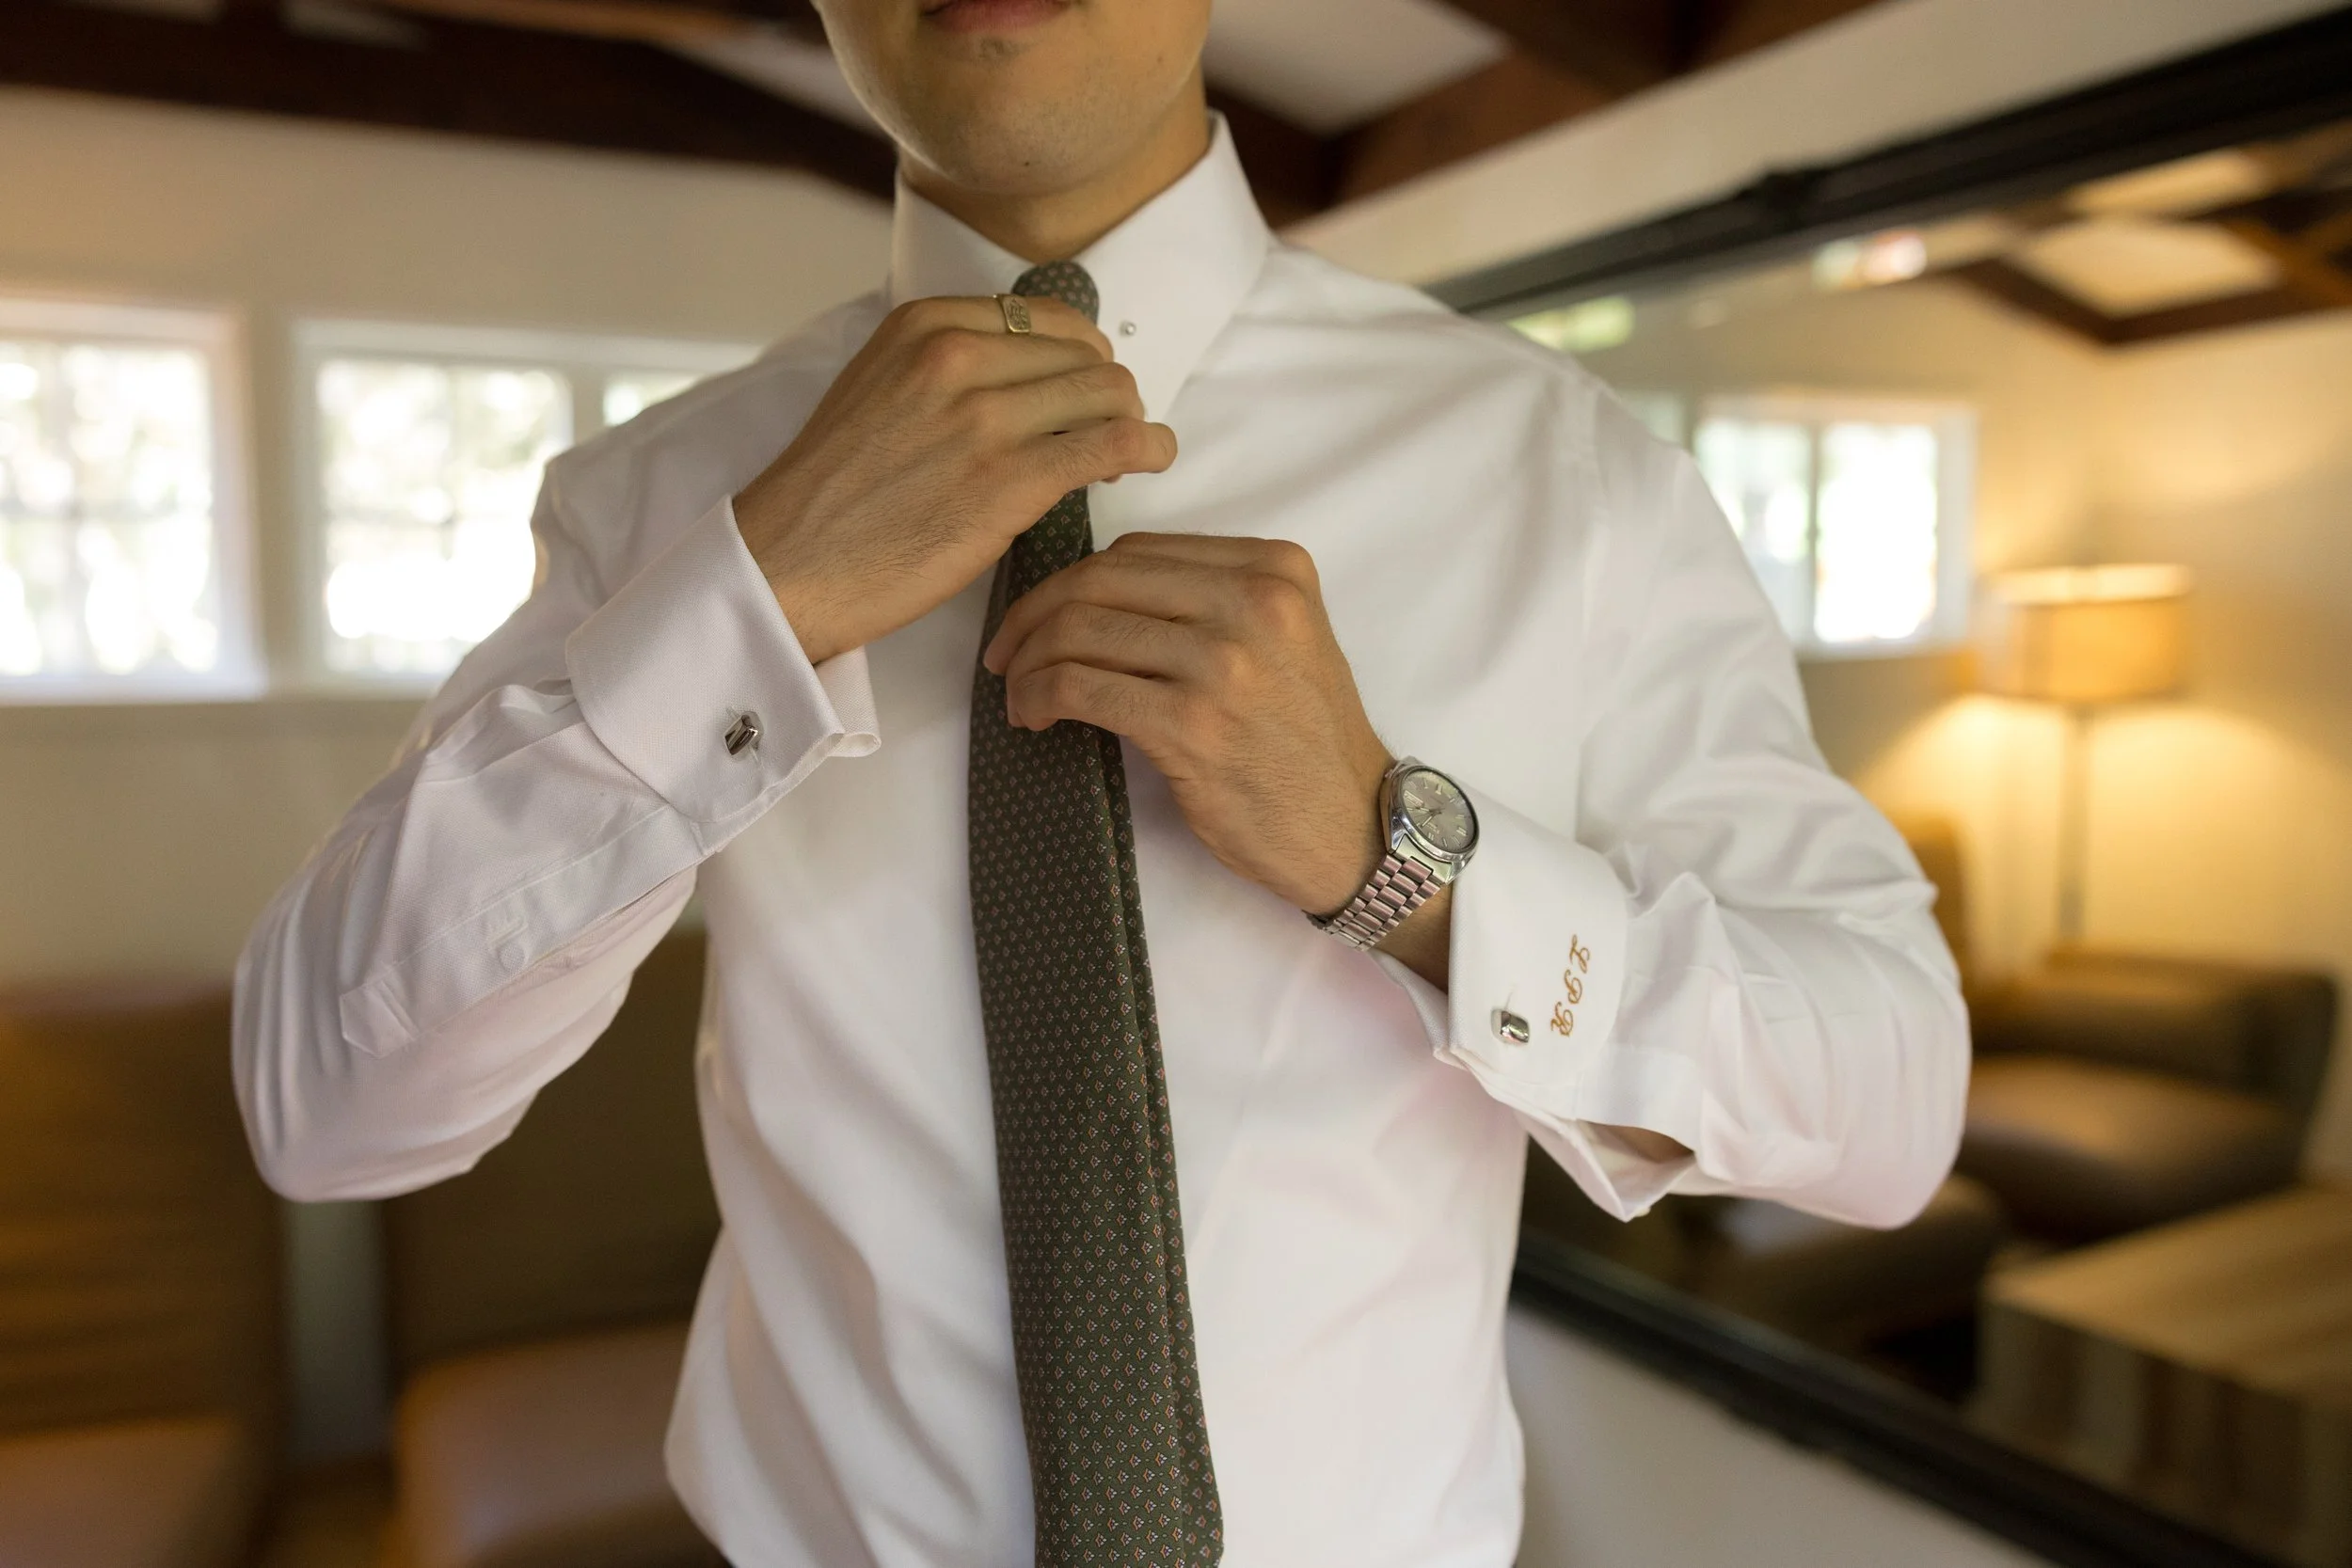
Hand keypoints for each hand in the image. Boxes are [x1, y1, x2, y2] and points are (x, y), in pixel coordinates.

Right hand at [734, 296, 1177, 664]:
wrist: (788, 564)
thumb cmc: (833, 495)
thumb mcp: (877, 390)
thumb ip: (943, 367)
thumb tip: (1026, 374)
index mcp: (922, 325)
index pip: (1042, 317)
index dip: (1077, 353)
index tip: (1082, 386)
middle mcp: (955, 357)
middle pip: (1083, 354)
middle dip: (1108, 392)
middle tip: (1106, 429)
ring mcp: (984, 417)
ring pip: (1108, 393)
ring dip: (1132, 420)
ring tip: (1129, 451)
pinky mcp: (1010, 480)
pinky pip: (1112, 444)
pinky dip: (1148, 449)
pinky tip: (1152, 461)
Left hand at [982, 533, 1392, 916]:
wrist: (1354, 828)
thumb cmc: (1306, 744)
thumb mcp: (1286, 640)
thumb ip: (1213, 601)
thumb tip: (1098, 596)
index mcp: (1275, 569)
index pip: (1139, 551)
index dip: (1072, 580)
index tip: (1040, 616)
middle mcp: (1253, 603)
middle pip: (1102, 581)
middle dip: (1034, 614)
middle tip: (1007, 653)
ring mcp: (1223, 662)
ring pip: (1081, 630)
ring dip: (1029, 661)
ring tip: (1020, 692)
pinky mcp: (1192, 724)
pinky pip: (1080, 686)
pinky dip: (1038, 697)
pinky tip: (1033, 717)